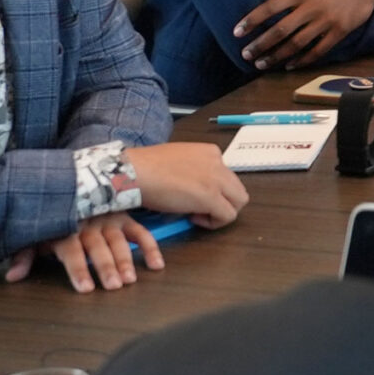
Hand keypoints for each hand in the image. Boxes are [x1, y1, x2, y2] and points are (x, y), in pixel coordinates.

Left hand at [2, 212, 161, 292]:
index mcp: (66, 227)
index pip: (72, 251)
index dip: (78, 269)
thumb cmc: (52, 217)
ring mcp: (109, 219)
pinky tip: (156, 265)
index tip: (86, 288)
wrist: (73, 184)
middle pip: (98, 248)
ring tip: (130, 279)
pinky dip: (150, 247)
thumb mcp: (35, 234)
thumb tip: (12, 277)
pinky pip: (140, 232)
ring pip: (119, 241)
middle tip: (114, 286)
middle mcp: (89, 223)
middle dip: (106, 267)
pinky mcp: (125, 217)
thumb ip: (24, 255)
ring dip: (126, 260)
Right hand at [121, 141, 249, 226]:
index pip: (226, 175)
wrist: (135, 171)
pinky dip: (214, 222)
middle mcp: (218, 163)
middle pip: (237, 189)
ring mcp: (217, 179)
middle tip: (200, 210)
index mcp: (210, 152)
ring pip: (239, 202)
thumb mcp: (177, 161)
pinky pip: (228, 216)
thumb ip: (192, 170)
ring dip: (221, 212)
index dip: (213, 190)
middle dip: (223, 202)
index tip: (194, 196)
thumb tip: (194, 187)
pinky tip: (193, 219)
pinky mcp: (211, 197)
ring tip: (197, 215)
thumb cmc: (145, 167)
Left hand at [233, 0, 373, 68]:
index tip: (237, 32)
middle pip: (280, 30)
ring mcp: (325, 21)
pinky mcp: (339, 32)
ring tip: (262, 64)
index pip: (270, 8)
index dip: (252, 21)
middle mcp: (311, 7)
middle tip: (246, 54)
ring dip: (277, 56)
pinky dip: (302, 60)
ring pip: (296, 44)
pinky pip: (317, 50)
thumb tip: (273, 8)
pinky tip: (290, 65)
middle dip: (260, 45)